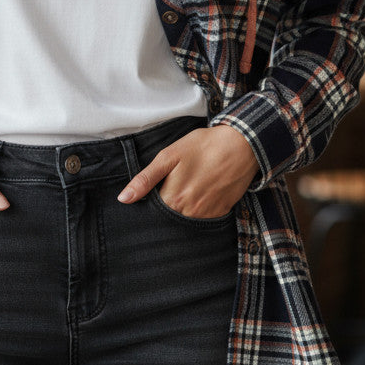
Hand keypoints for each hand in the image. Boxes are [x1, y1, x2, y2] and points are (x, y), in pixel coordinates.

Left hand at [117, 124, 258, 218]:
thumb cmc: (202, 146)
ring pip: (187, 219)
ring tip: (190, 186)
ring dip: (184, 209)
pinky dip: (200, 209)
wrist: (241, 144)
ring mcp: (207, 214)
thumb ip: (145, 179)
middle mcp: (189, 212)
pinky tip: (203, 191)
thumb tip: (123, 199)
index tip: (156, 191)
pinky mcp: (222, 212)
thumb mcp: (169, 156)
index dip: (151, 203)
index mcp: (173, 199)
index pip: (153, 212)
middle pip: (170, 217)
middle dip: (167, 207)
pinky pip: (205, 218)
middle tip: (176, 184)